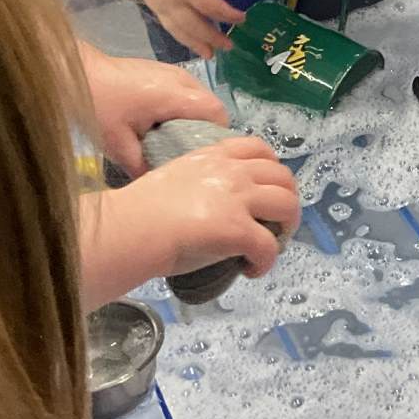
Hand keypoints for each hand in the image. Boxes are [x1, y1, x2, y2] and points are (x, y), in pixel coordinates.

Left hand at [81, 41, 227, 173]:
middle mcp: (181, 79)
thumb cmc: (100, 107)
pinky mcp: (164, 70)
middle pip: (211, 104)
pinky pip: (186, 90)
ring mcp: (173, 71)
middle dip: (205, 128)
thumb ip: (142, 166)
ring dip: (194, 116)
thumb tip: (157, 184)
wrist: (78, 73)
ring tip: (173, 136)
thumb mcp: (119, 145)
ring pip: (199, 96)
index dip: (217, 134)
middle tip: (187, 149)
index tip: (204, 153)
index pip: (216, 112)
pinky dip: (183, 106)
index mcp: (175, 96)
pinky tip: (161, 120)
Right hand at [92, 138, 300, 286]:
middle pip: (283, 176)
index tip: (267, 188)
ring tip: (270, 244)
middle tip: (275, 222)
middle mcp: (233, 172)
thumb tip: (209, 205)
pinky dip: (267, 262)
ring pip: (288, 205)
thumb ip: (200, 181)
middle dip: (287, 199)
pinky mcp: (239, 229)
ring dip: (287, 227)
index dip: (272, 168)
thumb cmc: (138, 210)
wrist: (129, 229)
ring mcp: (239, 199)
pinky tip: (251, 270)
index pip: (259, 148)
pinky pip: (270, 246)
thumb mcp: (174, 176)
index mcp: (214, 156)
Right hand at [123, 0, 246, 58]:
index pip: (212, 7)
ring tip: (209, 54)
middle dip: (213, 38)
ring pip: (179, 31)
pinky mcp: (152, 7)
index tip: (242, 18)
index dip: (229, 15)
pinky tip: (191, 40)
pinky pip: (169, 26)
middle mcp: (171, 0)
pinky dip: (182, 36)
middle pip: (195, 26)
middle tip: (229, 46)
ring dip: (196, 44)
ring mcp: (159, 6)